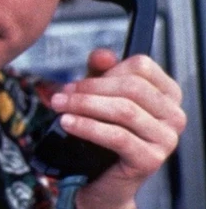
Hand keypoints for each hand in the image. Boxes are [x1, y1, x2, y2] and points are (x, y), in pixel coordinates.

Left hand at [50, 49, 185, 208]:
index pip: (141, 66)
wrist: (101, 177)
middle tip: (62, 93)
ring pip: (123, 110)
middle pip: (131, 87)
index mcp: (166, 92)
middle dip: (90, 87)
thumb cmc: (104, 129)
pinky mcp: (151, 160)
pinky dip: (88, 126)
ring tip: (59, 105)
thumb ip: (101, 71)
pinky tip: (68, 122)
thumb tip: (102, 55)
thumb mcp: (101, 93)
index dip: (108, 70)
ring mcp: (166, 139)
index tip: (80, 81)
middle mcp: (173, 114)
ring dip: (84, 104)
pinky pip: (117, 136)